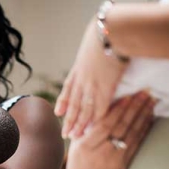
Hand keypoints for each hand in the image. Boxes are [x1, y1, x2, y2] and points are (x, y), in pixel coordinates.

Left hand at [55, 18, 128, 138]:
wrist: (110, 32)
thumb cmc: (105, 33)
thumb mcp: (92, 44)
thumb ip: (91, 54)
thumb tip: (95, 53)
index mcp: (78, 69)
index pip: (68, 89)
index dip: (63, 102)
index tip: (57, 113)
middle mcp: (82, 80)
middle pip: (73, 104)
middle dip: (69, 120)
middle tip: (65, 134)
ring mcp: (92, 85)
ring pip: (84, 109)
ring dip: (80, 124)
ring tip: (75, 136)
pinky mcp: (106, 88)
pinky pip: (99, 107)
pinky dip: (96, 118)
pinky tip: (93, 127)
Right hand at [66, 91, 154, 168]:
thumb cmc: (79, 160)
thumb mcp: (76, 144)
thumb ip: (86, 127)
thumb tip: (99, 104)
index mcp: (85, 146)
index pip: (104, 125)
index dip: (117, 110)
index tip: (127, 96)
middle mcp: (101, 154)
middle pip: (121, 128)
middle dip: (134, 108)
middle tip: (145, 93)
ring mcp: (115, 161)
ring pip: (132, 135)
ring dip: (143, 116)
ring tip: (151, 101)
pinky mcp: (125, 166)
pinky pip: (137, 145)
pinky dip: (144, 130)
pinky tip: (150, 118)